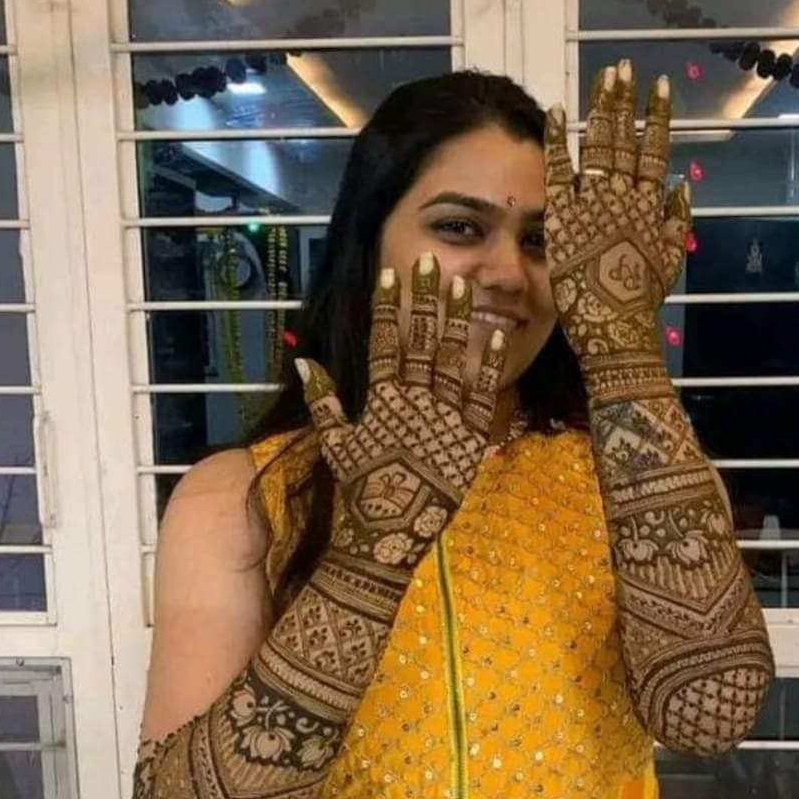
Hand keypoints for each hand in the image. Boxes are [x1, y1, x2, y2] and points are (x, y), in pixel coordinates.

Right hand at [295, 252, 510, 573]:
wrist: (389, 537)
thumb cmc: (360, 492)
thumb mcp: (335, 445)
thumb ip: (322, 401)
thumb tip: (303, 361)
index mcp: (381, 401)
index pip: (385, 342)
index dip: (389, 307)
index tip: (392, 274)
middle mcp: (415, 402)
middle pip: (421, 341)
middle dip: (426, 298)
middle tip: (431, 261)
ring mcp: (445, 418)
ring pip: (453, 359)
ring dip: (458, 320)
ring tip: (463, 285)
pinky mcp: (470, 439)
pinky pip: (482, 395)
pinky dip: (488, 364)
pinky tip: (495, 334)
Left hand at [543, 59, 689, 395]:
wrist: (616, 331)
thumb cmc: (641, 304)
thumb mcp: (669, 262)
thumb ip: (677, 222)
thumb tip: (684, 186)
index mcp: (651, 209)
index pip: (656, 153)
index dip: (657, 118)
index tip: (658, 88)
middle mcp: (625, 200)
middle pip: (626, 141)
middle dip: (625, 102)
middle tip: (622, 69)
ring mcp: (594, 207)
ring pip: (599, 148)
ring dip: (601, 110)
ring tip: (602, 79)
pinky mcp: (564, 220)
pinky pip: (559, 172)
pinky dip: (558, 141)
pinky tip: (554, 113)